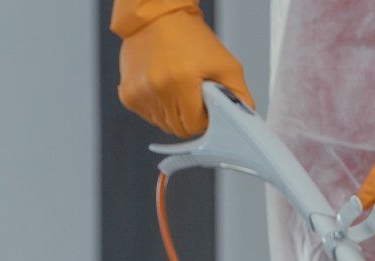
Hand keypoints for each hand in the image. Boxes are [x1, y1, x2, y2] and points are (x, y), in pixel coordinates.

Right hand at [116, 9, 252, 137]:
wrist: (157, 17)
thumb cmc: (191, 38)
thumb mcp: (226, 65)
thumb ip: (240, 97)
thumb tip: (246, 120)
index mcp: (180, 82)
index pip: (196, 126)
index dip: (206, 118)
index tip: (206, 103)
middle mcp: (156, 89)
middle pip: (180, 129)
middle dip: (191, 116)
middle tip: (194, 94)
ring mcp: (139, 93)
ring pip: (164, 126)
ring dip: (175, 113)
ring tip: (178, 86)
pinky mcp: (128, 95)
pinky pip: (150, 117)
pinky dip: (159, 107)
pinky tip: (164, 87)